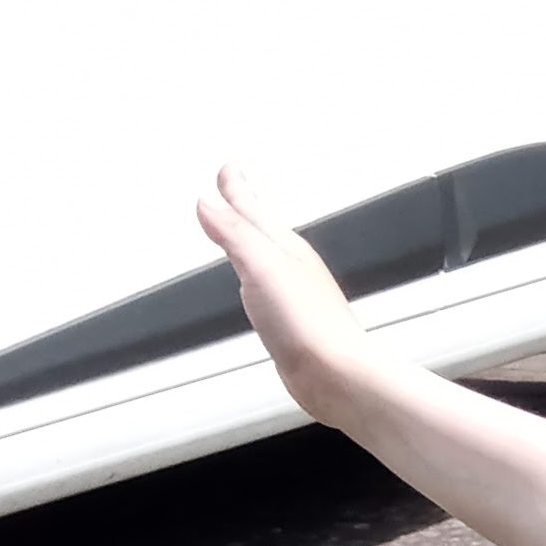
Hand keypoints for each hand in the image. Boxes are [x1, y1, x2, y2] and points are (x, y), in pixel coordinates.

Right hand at [194, 166, 371, 420]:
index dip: (236, 189)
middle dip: (244, 207)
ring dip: (250, 239)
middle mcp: (292, 267)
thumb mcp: (261, 266)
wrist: (337, 376)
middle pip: (261, 228)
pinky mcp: (291, 323)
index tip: (227, 169)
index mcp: (285, 248)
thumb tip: (207, 202)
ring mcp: (293, 295)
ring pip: (265, 256)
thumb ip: (235, 233)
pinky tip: (256, 283)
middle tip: (232, 187)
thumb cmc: (308, 324)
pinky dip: (256, 276)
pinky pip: (267, 288)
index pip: (254, 210)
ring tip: (240, 227)